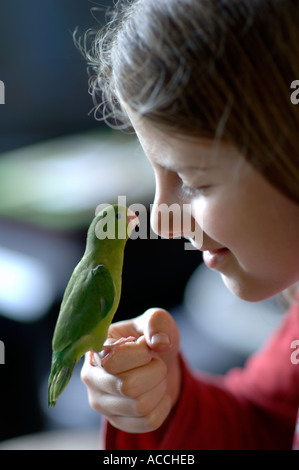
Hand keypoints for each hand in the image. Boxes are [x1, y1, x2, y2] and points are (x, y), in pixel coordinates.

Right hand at [81, 308, 180, 432]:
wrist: (158, 360)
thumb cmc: (151, 337)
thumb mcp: (156, 320)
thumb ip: (157, 323)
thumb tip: (160, 343)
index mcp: (96, 349)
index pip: (114, 361)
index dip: (141, 354)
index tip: (147, 346)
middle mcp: (91, 377)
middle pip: (128, 387)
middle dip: (155, 371)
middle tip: (156, 362)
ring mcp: (101, 403)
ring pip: (140, 407)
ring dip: (159, 388)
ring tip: (156, 376)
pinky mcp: (116, 421)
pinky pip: (148, 422)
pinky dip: (162, 405)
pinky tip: (157, 393)